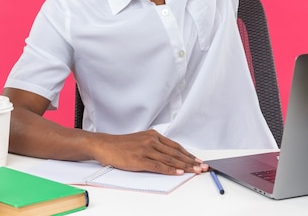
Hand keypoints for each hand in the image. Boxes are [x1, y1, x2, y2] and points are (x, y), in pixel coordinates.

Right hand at [93, 130, 207, 174]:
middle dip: (191, 161)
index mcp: (153, 135)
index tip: (198, 160)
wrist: (105, 145)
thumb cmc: (122, 145)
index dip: (188, 154)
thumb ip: (155, 145)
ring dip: (184, 166)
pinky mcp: (140, 160)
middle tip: (202, 166)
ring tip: (195, 171)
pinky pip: (158, 166)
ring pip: (170, 159)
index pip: (175, 146)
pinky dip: (170, 170)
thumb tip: (169, 155)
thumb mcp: (141, 140)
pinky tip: (178, 172)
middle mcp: (152, 140)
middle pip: (175, 153)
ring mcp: (146, 150)